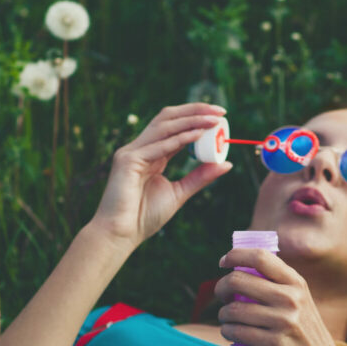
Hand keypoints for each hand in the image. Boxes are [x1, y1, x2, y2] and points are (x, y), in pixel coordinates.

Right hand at [87, 103, 231, 250]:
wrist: (120, 234)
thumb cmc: (144, 217)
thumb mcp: (179, 193)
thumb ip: (200, 177)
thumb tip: (226, 164)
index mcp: (151, 154)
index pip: (174, 127)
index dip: (196, 118)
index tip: (220, 116)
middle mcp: (140, 148)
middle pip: (168, 119)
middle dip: (194, 111)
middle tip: (220, 111)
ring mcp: (131, 152)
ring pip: (163, 127)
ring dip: (190, 120)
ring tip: (213, 119)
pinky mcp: (127, 161)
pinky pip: (158, 146)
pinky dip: (179, 139)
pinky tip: (197, 134)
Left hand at [215, 248, 344, 345]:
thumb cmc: (305, 334)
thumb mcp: (301, 303)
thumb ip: (280, 286)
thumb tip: (241, 269)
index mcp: (297, 283)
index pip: (260, 257)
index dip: (236, 255)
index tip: (223, 262)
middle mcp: (291, 299)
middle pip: (239, 280)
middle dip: (221, 287)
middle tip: (222, 295)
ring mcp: (283, 321)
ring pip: (234, 309)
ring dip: (223, 314)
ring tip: (226, 318)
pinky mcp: (274, 344)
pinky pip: (237, 331)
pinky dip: (227, 331)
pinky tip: (229, 331)